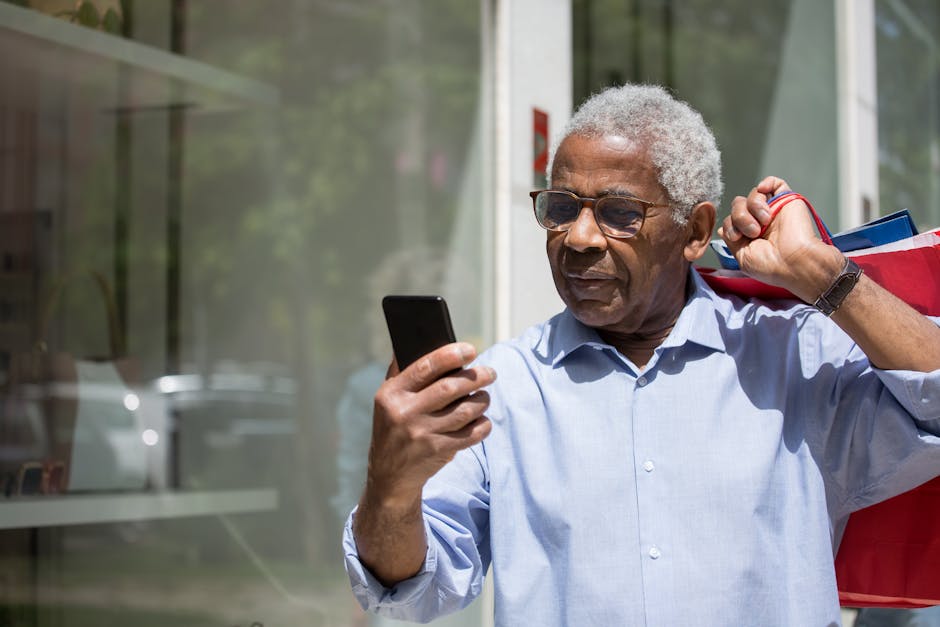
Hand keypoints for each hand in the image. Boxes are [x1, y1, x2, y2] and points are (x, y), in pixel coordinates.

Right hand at [366, 342, 494, 508]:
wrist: (389, 476)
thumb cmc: (393, 427)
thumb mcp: (387, 399)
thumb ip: (401, 370)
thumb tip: (415, 337)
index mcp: (392, 394)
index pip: (425, 366)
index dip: (451, 355)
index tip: (471, 349)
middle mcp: (405, 413)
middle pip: (451, 388)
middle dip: (476, 377)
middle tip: (490, 373)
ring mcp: (422, 434)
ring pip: (465, 411)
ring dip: (482, 401)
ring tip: (484, 396)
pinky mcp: (438, 452)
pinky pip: (471, 434)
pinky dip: (483, 425)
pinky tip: (482, 419)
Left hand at [718, 176, 843, 301]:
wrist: (794, 262)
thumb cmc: (770, 265)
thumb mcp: (743, 256)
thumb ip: (731, 241)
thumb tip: (722, 228)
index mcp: (750, 235)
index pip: (731, 220)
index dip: (729, 226)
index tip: (737, 237)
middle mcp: (761, 220)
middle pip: (738, 205)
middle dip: (739, 217)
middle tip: (752, 232)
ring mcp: (774, 209)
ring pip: (752, 195)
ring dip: (752, 208)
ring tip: (763, 223)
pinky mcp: (787, 199)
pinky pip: (774, 183)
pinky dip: (766, 183)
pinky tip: (764, 192)